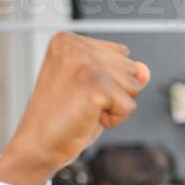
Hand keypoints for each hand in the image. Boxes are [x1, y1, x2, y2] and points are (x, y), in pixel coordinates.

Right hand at [0, 33, 150, 184]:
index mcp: (68, 39)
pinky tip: (87, 118)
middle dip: (114, 92)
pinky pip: (129, 106)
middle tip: (81, 103)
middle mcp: (73, 45)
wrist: (38, 144)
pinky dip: (114, 120)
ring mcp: (83, 64)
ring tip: (84, 109)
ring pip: (133, 86)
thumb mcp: (96, 87)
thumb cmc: (64, 116)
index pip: (122, 55)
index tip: (79, 90)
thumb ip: (122, 73)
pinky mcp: (94, 86)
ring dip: (114, 106)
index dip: (110, 81)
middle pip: (130, 68)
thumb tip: (145, 70)